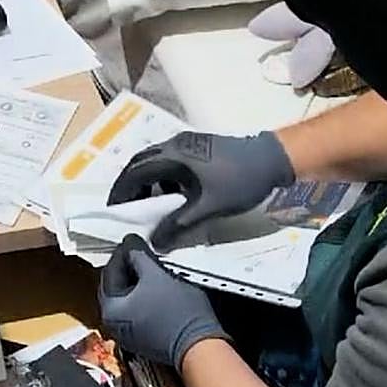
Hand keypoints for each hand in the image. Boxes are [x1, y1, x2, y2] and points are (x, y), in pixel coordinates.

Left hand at [98, 235, 228, 370]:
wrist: (200, 345)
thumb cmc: (178, 311)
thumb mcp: (156, 275)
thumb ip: (138, 256)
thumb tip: (129, 243)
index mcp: (110, 309)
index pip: (110, 272)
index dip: (123, 253)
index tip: (134, 242)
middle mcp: (113, 324)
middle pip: (117, 286)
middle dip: (129, 267)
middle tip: (143, 252)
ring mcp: (128, 332)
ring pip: (128, 297)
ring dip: (138, 281)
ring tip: (153, 267)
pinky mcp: (144, 337)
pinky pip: (138, 310)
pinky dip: (145, 296)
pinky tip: (158, 286)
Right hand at [107, 131, 293, 250]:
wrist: (273, 159)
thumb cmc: (239, 182)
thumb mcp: (207, 208)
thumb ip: (178, 225)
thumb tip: (155, 243)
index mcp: (172, 155)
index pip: (135, 172)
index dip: (121, 192)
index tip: (114, 211)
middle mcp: (175, 145)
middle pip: (141, 163)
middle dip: (131, 186)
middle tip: (125, 209)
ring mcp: (187, 144)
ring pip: (156, 162)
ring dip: (148, 182)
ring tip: (148, 206)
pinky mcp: (198, 147)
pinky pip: (170, 162)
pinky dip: (164, 178)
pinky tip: (174, 196)